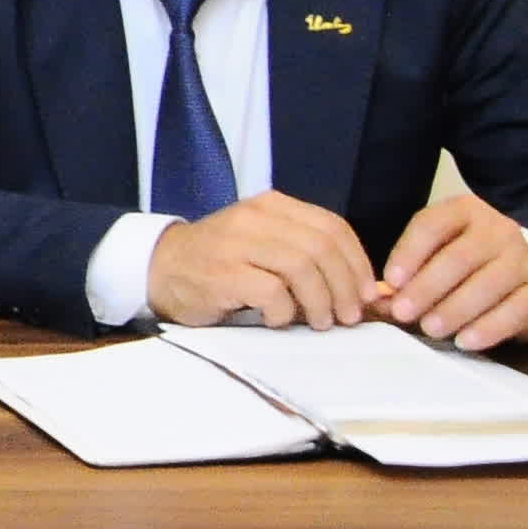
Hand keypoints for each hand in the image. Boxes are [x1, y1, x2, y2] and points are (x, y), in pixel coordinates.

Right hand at [148, 190, 379, 328]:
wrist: (161, 268)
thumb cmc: (223, 263)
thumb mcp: (266, 245)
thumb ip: (307, 257)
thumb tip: (363, 289)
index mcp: (271, 206)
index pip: (332, 226)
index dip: (358, 263)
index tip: (366, 294)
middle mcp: (254, 217)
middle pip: (322, 247)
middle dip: (344, 287)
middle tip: (348, 317)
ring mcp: (236, 243)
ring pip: (302, 267)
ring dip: (320, 302)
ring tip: (319, 322)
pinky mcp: (222, 273)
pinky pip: (271, 293)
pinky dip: (284, 312)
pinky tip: (277, 320)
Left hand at [372, 193, 527, 350]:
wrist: (526, 269)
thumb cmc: (469, 261)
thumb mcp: (437, 253)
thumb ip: (407, 274)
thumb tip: (377, 298)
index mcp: (464, 212)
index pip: (432, 226)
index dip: (408, 254)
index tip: (390, 282)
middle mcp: (497, 231)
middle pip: (458, 258)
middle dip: (427, 288)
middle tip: (403, 312)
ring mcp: (523, 260)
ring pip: (487, 284)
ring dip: (454, 309)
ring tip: (430, 328)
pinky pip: (515, 310)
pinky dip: (488, 328)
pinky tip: (466, 340)